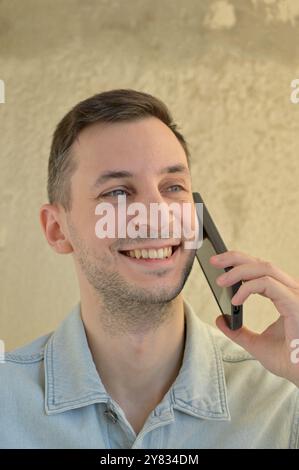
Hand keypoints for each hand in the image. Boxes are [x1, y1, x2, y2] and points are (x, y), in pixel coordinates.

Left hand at [210, 250, 298, 386]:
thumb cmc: (290, 362)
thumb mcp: (257, 345)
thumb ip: (239, 332)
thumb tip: (221, 320)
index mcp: (284, 296)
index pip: (262, 270)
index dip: (240, 263)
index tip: (218, 264)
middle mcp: (291, 291)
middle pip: (262, 263)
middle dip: (236, 258)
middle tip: (214, 260)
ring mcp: (295, 295)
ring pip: (265, 268)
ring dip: (239, 271)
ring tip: (221, 280)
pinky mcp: (295, 303)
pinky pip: (268, 284)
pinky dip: (248, 288)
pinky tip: (236, 299)